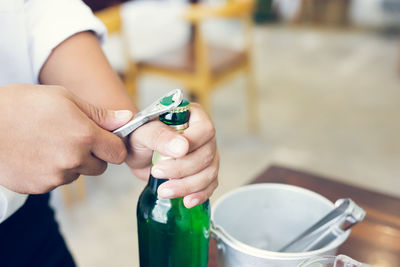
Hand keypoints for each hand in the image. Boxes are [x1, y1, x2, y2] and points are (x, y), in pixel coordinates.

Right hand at [0, 84, 132, 193]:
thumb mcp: (63, 97)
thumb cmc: (21, 104)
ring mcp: (55, 176)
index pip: (118, 153)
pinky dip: (52, 171)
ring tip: (49, 143)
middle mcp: (74, 160)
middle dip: (93, 154)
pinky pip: (57, 181)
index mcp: (85, 136)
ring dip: (72, 163)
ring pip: (77, 173)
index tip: (105, 139)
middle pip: (100, 167)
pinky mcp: (39, 187)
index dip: (113, 145)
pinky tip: (36, 154)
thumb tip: (127, 118)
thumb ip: (99, 113)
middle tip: (72, 137)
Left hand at [126, 103, 218, 207]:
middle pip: (207, 154)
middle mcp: (204, 136)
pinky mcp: (204, 172)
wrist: (136, 152)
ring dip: (188, 185)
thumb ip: (159, 136)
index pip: (204, 130)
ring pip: (210, 172)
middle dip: (183, 169)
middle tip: (158, 173)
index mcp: (193, 117)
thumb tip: (182, 148)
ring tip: (164, 191)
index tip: (170, 155)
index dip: (192, 144)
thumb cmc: (139, 136)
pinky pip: (209, 185)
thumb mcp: (142, 133)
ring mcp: (207, 154)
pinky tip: (187, 201)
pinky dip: (200, 195)